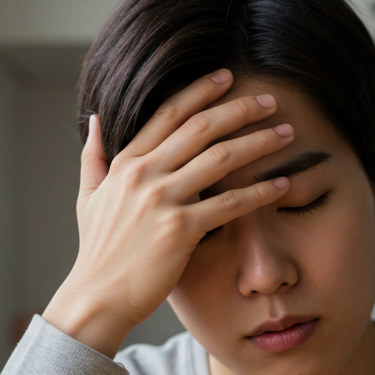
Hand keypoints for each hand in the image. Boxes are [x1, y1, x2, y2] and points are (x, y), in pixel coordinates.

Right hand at [43, 70, 294, 357]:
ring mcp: (162, 201)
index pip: (168, 113)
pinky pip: (230, 204)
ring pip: (220, 158)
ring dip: (258, 142)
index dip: (200, 91)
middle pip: (201, 127)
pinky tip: (282, 184)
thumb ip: (94, 158)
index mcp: (126, 163)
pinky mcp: (180, 230)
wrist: (98, 297)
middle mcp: (144, 175)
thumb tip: (94, 121)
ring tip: (286, 134)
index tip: (227, 77)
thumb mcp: (88, 198)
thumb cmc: (98, 253)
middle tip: (270, 101)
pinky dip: (260, 192)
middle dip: (240, 109)